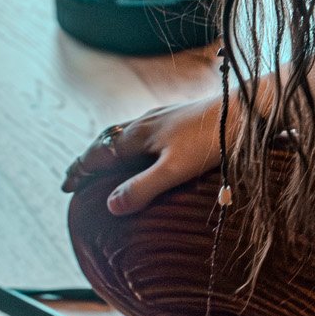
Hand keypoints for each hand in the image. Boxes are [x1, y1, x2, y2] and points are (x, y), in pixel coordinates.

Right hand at [61, 96, 223, 214]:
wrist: (248, 110)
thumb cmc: (212, 141)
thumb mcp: (175, 170)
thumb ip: (143, 187)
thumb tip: (110, 205)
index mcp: (138, 135)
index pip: (98, 154)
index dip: (81, 171)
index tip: (66, 186)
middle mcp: (145, 122)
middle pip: (107, 141)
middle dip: (90, 160)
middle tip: (76, 176)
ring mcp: (163, 117)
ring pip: (126, 134)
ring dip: (109, 150)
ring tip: (103, 164)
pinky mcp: (179, 116)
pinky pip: (144, 131)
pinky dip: (131, 144)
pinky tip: (145, 149)